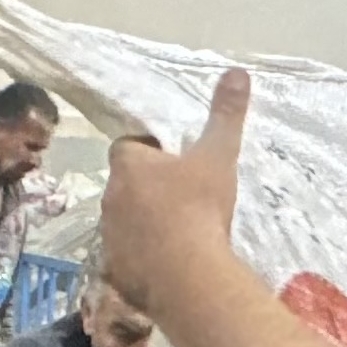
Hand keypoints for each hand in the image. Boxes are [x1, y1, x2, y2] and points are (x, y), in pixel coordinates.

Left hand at [100, 66, 252, 314]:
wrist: (187, 274)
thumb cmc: (199, 207)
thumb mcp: (218, 155)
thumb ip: (225, 115)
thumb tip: (237, 72)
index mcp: (128, 166)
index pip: (128, 146)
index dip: (149, 149)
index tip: (174, 158)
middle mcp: (109, 198)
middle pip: (125, 184)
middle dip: (146, 186)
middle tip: (181, 193)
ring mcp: (109, 236)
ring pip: (124, 220)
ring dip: (143, 220)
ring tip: (177, 228)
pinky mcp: (116, 270)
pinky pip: (128, 255)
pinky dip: (143, 254)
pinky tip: (168, 259)